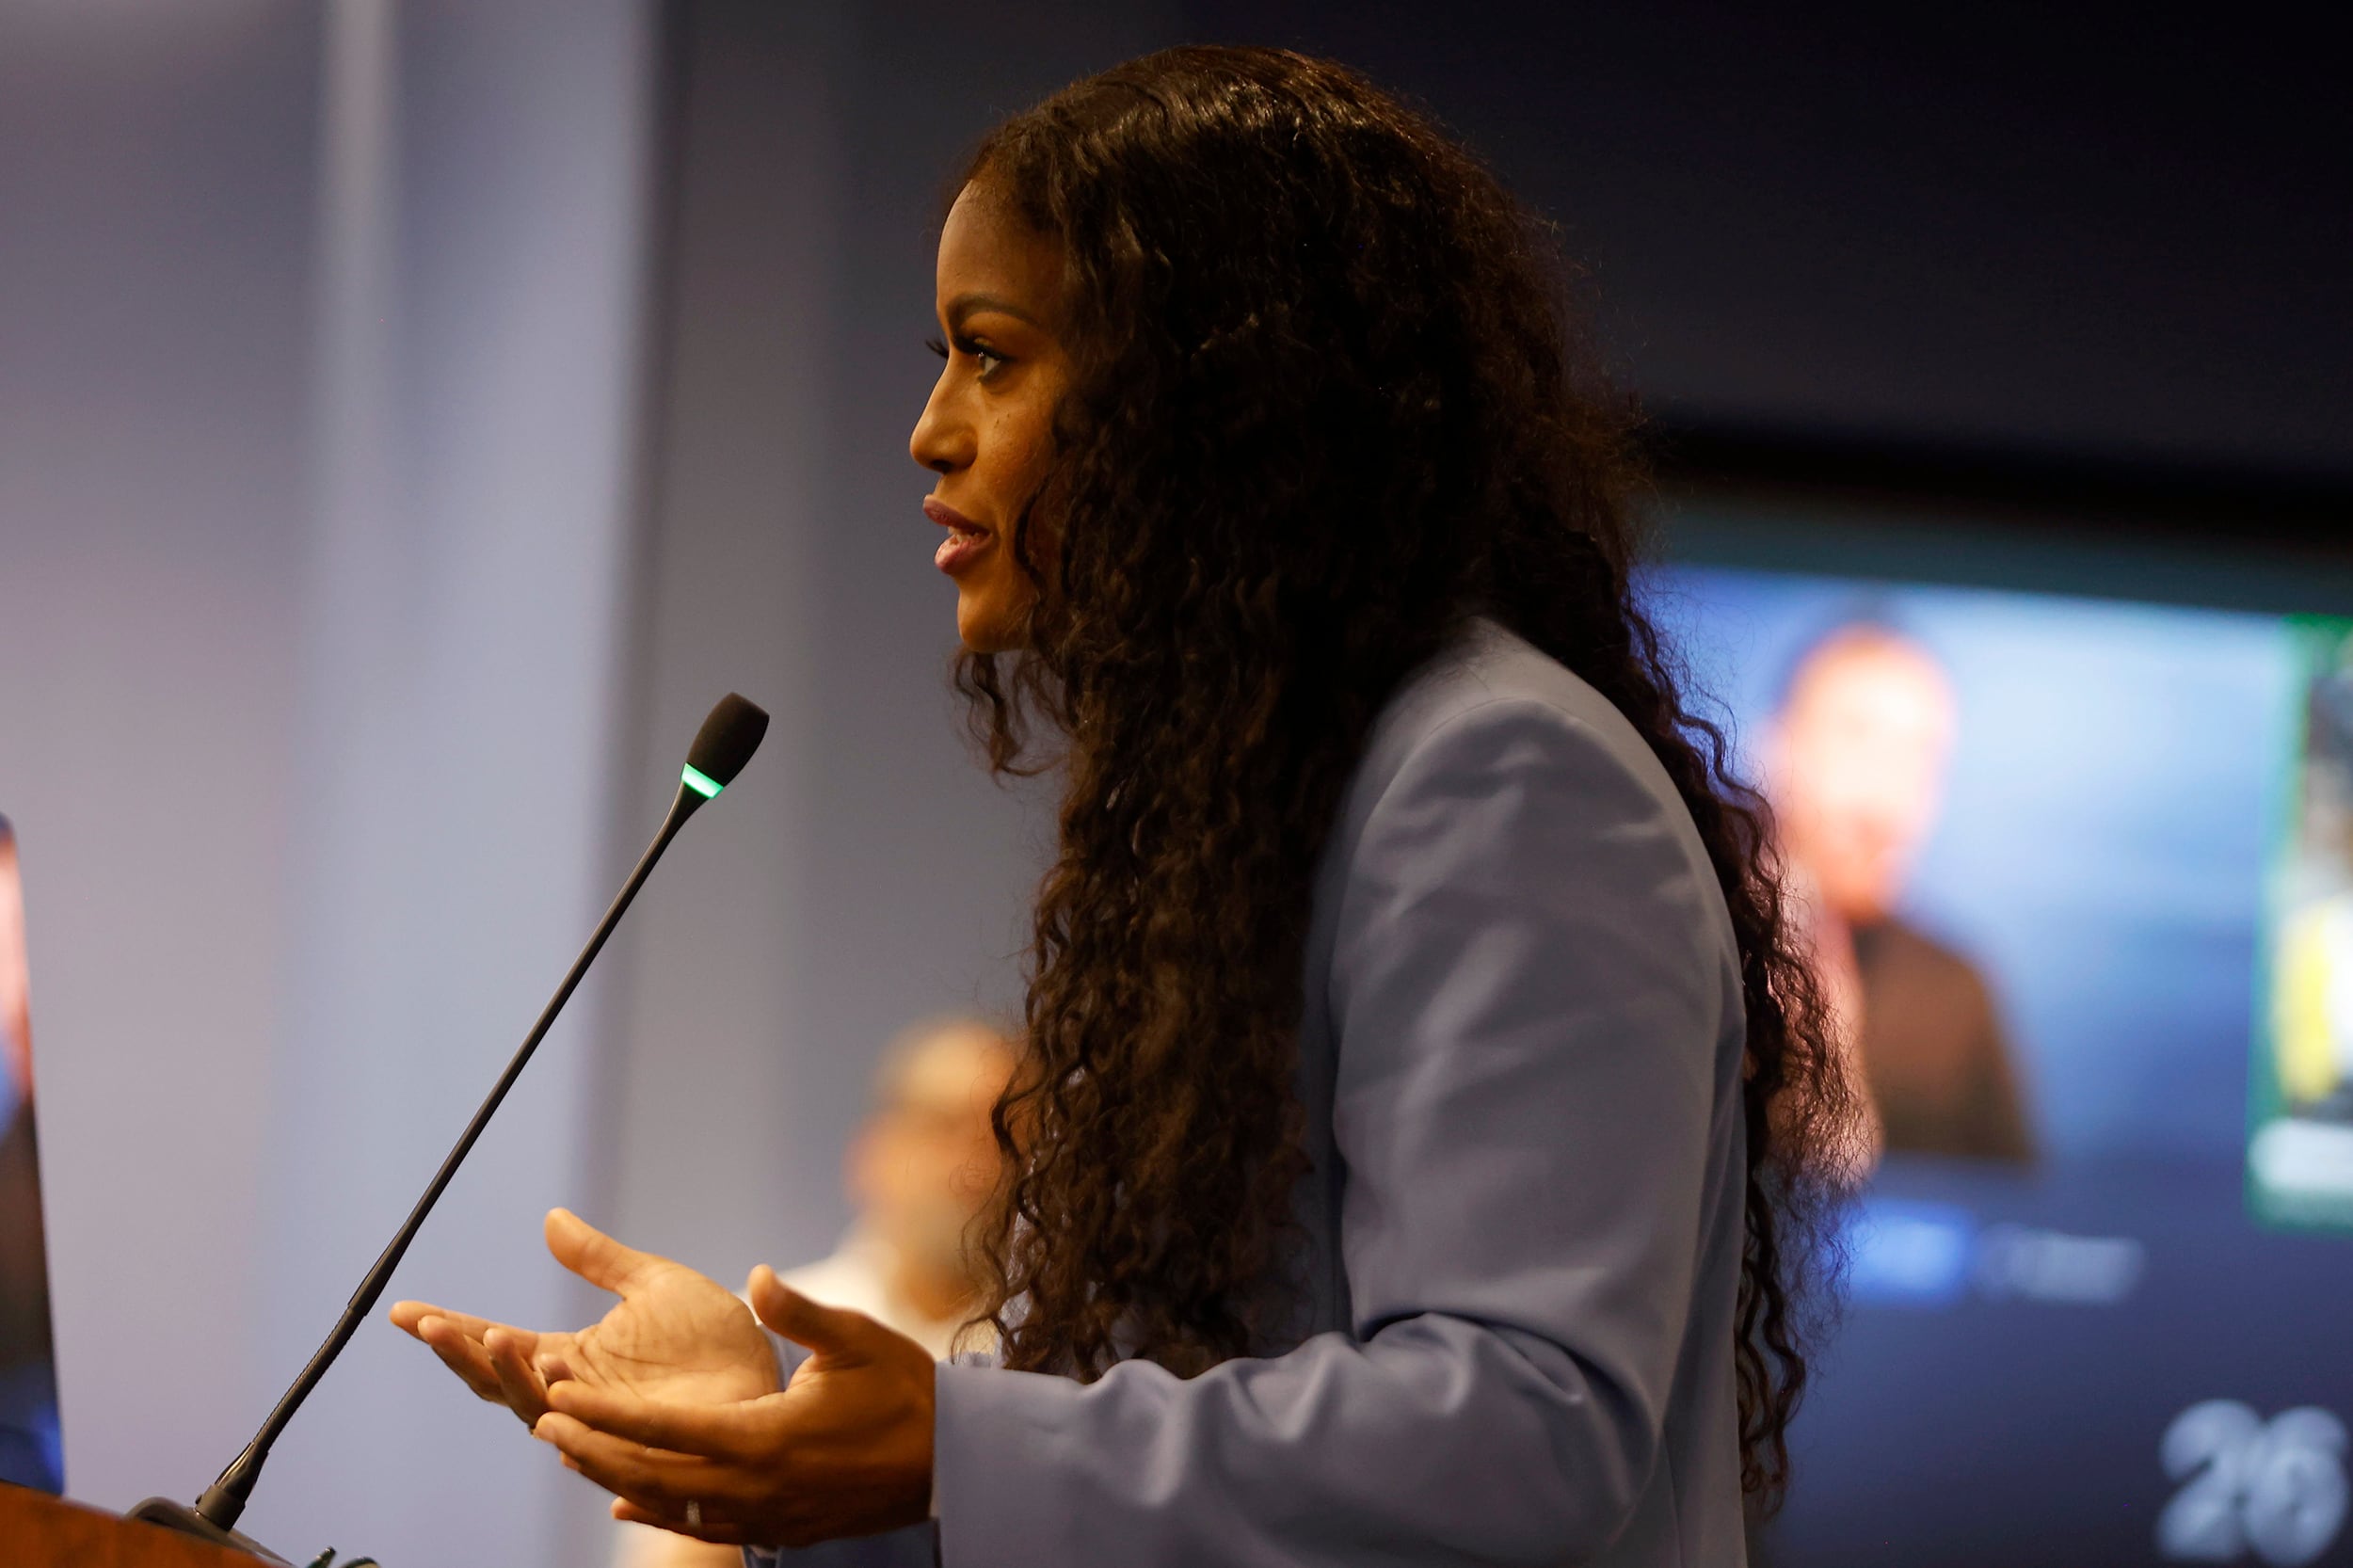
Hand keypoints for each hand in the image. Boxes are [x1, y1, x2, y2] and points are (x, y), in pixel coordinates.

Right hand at [388, 1209, 778, 1429]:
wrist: (768, 1376)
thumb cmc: (716, 1337)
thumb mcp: (654, 1283)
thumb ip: (600, 1260)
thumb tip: (551, 1220)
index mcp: (573, 1357)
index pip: (497, 1344)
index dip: (451, 1329)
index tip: (402, 1310)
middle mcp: (576, 1394)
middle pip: (500, 1381)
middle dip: (462, 1354)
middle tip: (431, 1324)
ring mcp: (601, 1421)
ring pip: (535, 1408)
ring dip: (508, 1376)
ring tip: (492, 1337)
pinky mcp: (634, 1442)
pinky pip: (590, 1436)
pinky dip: (564, 1415)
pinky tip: (548, 1389)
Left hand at [531, 1264, 935, 1548]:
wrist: (953, 1461)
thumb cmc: (905, 1390)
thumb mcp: (856, 1338)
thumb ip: (800, 1310)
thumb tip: (756, 1276)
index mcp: (765, 1438)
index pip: (664, 1431)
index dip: (605, 1414)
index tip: (559, 1394)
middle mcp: (756, 1486)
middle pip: (652, 1477)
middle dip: (593, 1449)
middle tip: (542, 1421)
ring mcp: (767, 1515)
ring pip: (671, 1507)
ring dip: (616, 1479)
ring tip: (571, 1454)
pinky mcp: (780, 1527)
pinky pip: (703, 1526)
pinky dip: (658, 1512)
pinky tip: (626, 1500)